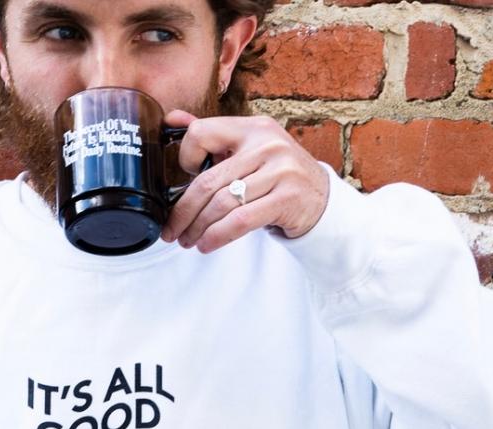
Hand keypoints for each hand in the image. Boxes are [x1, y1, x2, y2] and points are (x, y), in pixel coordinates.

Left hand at [160, 110, 329, 253]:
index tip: (183, 181)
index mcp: (252, 127)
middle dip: (183, 211)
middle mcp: (267, 144)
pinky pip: (240, 221)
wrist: (321, 199)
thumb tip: (171, 119)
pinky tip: (207, 245)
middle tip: (171, 231)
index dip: (184, 159)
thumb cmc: (277, 176)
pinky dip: (218, 236)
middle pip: (207, 180)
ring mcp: (280, 170)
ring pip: (222, 204)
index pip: (200, 134)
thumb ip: (212, 137)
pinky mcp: (287, 198)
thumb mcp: (249, 149)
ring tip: (188, 240)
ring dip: (198, 228)